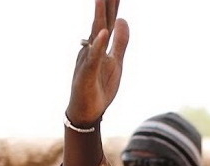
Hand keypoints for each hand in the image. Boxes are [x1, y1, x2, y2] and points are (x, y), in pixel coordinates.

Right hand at [67, 0, 129, 124]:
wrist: (86, 112)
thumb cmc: (99, 87)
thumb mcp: (116, 62)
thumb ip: (120, 42)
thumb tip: (123, 20)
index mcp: (99, 45)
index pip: (108, 21)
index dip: (113, 6)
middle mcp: (91, 48)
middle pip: (100, 22)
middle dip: (105, 5)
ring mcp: (88, 60)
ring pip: (94, 35)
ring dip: (99, 16)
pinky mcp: (86, 73)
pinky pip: (93, 58)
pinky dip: (98, 45)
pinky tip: (104, 33)